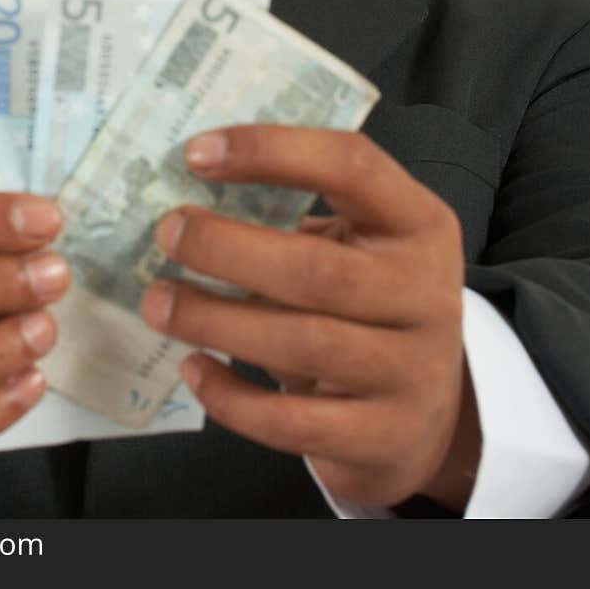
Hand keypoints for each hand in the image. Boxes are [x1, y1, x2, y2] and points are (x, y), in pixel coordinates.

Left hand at [140, 126, 478, 510]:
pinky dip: (232, 397)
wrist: (430, 411)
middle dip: (228, 249)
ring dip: (216, 320)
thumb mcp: (360, 244)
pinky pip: (294, 421)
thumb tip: (190, 192)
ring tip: (158, 302)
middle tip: (168, 234)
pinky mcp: (382, 437)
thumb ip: (296, 214)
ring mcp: (410, 371)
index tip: (196, 154)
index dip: (272, 151)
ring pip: (302, 344)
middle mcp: (425, 293)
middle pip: (318, 268)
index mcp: (418, 223)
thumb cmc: (371, 302)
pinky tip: (192, 367)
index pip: (352, 166)